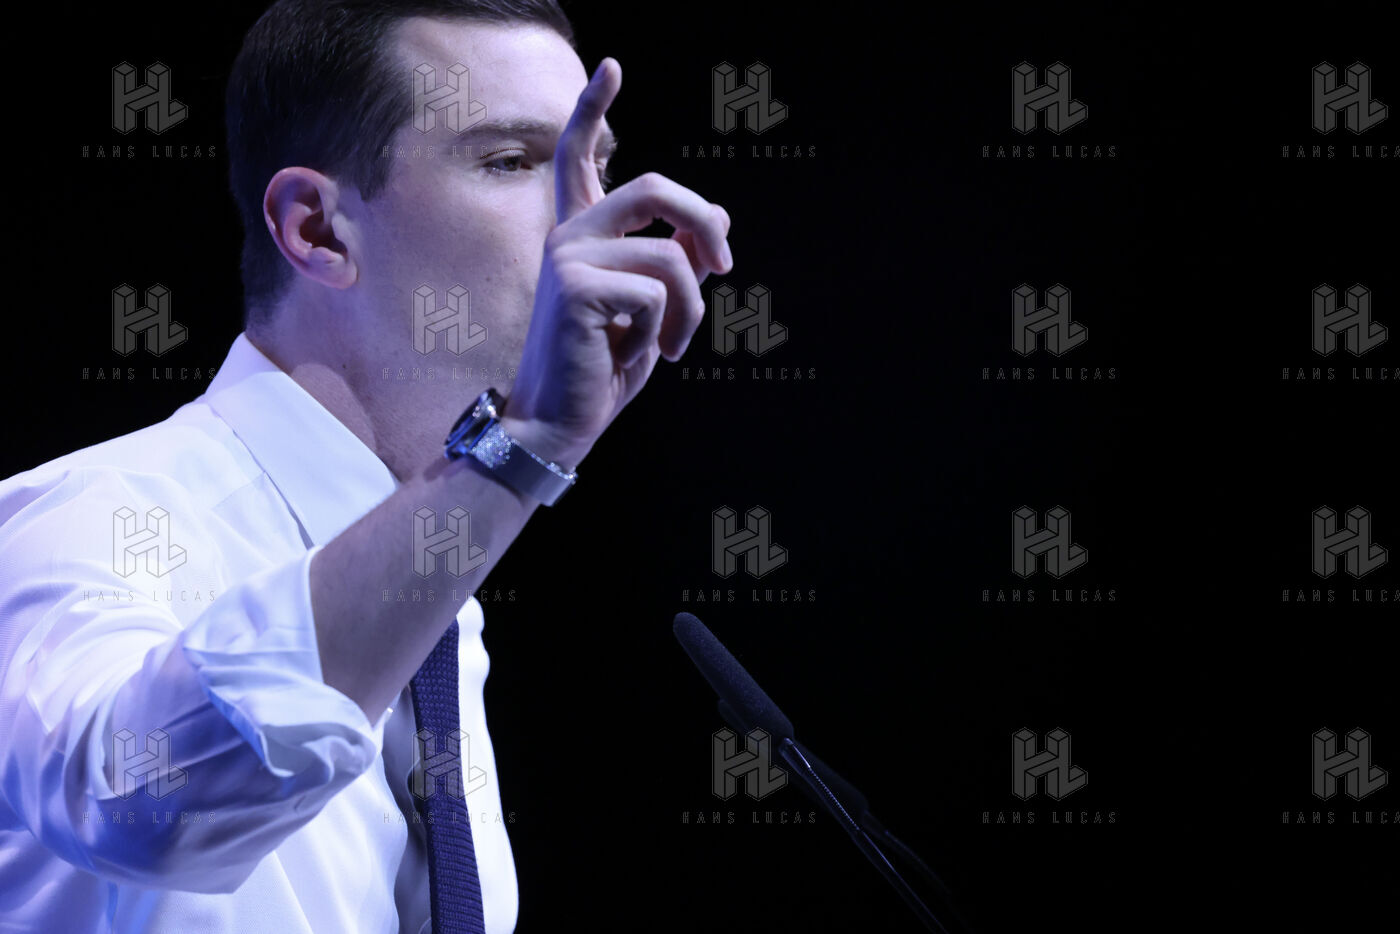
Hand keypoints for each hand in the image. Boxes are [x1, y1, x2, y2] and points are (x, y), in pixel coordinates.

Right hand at [505, 57, 732, 469]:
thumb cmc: (602, 368)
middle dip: (706, 226)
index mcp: (580, 236)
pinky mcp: (577, 288)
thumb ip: (675, 259)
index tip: (612, 65)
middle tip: (727, 268)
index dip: (593, 108)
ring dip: (692, 310)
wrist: (559, 424)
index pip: (580, 158)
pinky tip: (633, 353)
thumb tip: (714, 214)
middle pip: (655, 189)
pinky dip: (666, 332)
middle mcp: (568, 236)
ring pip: (671, 258)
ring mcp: (568, 257)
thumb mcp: (652, 309)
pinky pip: (657, 294)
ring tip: (674, 345)